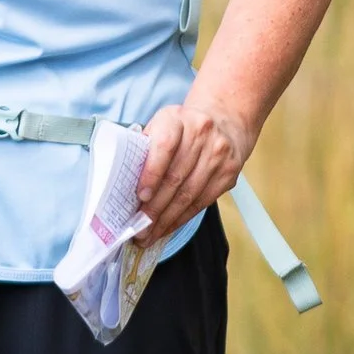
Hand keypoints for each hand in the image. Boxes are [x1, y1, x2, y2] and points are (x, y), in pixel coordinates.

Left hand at [134, 91, 251, 244]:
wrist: (223, 121)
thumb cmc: (181, 129)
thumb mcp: (160, 126)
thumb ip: (144, 149)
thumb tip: (124, 186)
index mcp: (176, 118)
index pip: (165, 146)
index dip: (152, 173)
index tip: (141, 196)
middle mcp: (201, 133)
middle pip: (176, 177)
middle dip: (155, 208)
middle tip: (138, 229)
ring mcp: (218, 153)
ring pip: (189, 194)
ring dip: (167, 219)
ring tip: (149, 235)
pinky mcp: (229, 172)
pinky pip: (202, 201)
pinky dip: (182, 218)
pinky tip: (168, 227)